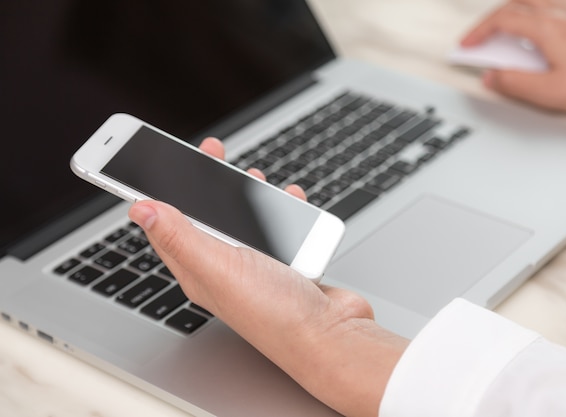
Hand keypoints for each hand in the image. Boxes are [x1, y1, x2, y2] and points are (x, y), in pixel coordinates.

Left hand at [128, 138, 409, 416]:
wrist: (331, 336)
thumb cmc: (276, 313)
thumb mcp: (219, 268)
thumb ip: (180, 236)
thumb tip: (140, 209)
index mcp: (198, 268)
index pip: (167, 223)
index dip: (160, 189)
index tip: (158, 160)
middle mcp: (223, 266)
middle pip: (206, 214)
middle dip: (207, 179)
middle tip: (211, 151)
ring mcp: (255, 264)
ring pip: (244, 219)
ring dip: (247, 193)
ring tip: (253, 175)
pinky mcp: (284, 262)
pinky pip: (277, 227)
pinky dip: (282, 209)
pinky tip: (290, 199)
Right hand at [461, 0, 565, 114]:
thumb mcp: (548, 93)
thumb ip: (513, 83)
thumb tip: (491, 76)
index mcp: (548, 28)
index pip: (502, 20)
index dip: (479, 31)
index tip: (467, 45)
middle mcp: (564, 16)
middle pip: (517, 3)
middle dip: (491, 18)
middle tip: (479, 35)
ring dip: (515, 8)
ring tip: (503, 25)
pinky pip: (556, 5)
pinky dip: (537, 11)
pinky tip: (538, 29)